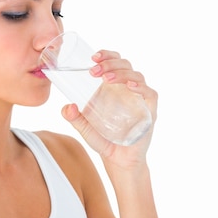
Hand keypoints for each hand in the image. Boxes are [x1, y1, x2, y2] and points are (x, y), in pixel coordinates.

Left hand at [61, 49, 157, 168]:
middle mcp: (129, 90)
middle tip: (95, 70)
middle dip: (110, 63)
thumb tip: (67, 106)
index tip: (93, 57)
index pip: (115, 62)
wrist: (119, 162)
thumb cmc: (105, 142)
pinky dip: (141, 87)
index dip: (107, 55)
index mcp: (115, 88)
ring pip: (137, 76)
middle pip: (126, 65)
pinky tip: (129, 86)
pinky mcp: (150, 112)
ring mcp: (140, 100)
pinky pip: (150, 94)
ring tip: (106, 78)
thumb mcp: (85, 129)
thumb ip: (75, 118)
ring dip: (121, 73)